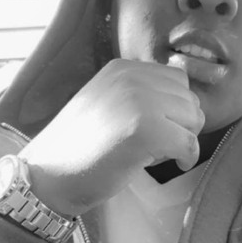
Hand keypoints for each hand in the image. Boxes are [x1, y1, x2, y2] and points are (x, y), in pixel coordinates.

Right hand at [20, 58, 204, 216]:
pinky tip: (166, 164)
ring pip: (194, 119)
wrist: (47, 174)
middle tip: (158, 144)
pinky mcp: (146, 131)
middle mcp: (133, 78)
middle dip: (182, 125)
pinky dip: (185, 158)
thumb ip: (139, 92)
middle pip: (190, 99)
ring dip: (183, 140)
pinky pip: (190, 144)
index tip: (160, 127)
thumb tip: (183, 102)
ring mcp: (140, 102)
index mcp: (123, 68)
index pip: (178, 79)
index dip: (175, 108)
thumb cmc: (78, 145)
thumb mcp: (106, 101)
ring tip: (155, 152)